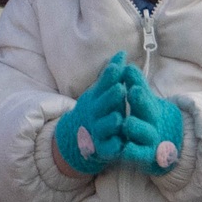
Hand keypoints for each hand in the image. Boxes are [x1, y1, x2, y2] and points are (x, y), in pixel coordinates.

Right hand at [52, 54, 132, 175]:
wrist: (79, 137)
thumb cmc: (99, 110)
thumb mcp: (102, 93)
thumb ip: (112, 75)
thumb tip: (122, 53)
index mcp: (96, 99)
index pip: (103, 86)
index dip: (110, 77)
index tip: (119, 67)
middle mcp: (95, 114)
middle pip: (102, 106)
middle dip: (110, 97)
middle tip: (121, 88)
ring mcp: (98, 131)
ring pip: (104, 127)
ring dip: (110, 122)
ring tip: (118, 117)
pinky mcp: (103, 148)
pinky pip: (107, 148)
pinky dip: (113, 146)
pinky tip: (120, 144)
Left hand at [116, 73, 185, 173]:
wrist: (165, 144)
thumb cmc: (148, 118)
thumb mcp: (144, 101)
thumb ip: (136, 85)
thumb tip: (127, 65)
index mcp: (150, 108)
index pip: (145, 95)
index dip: (139, 86)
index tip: (131, 76)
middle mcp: (152, 123)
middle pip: (149, 111)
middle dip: (141, 102)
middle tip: (133, 91)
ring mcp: (150, 140)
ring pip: (145, 134)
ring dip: (137, 128)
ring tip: (127, 122)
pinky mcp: (145, 156)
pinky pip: (139, 155)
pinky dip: (133, 152)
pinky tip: (125, 148)